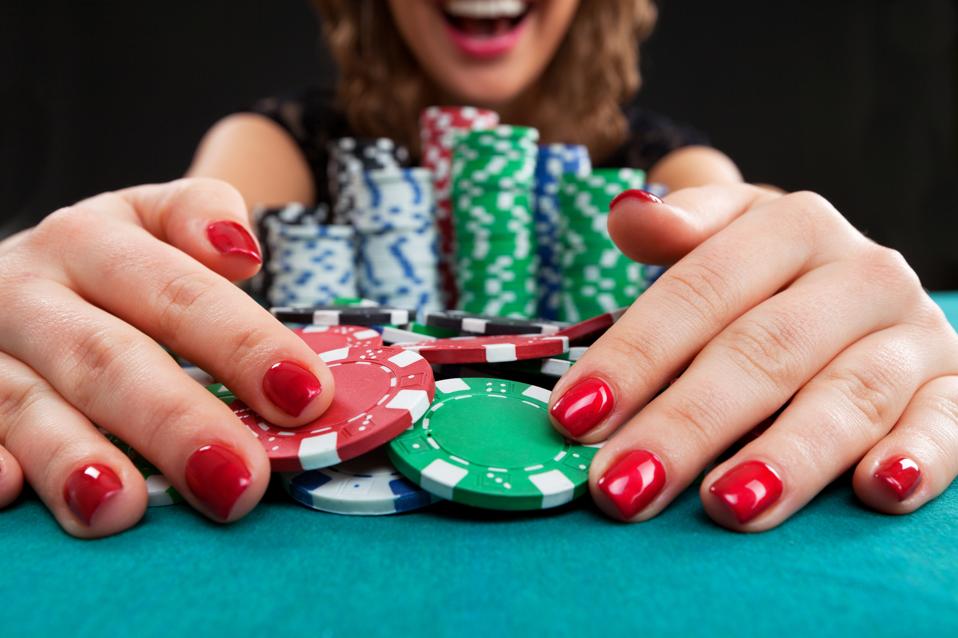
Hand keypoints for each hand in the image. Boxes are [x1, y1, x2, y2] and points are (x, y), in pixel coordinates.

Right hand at [0, 178, 334, 537]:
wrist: (10, 276)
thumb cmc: (105, 266)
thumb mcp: (148, 219)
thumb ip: (198, 216)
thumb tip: (241, 251)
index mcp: (94, 238)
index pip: (179, 292)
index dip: (243, 343)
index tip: (305, 395)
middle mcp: (32, 288)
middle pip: (109, 356)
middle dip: (176, 420)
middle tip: (241, 480)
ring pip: (27, 404)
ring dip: (75, 457)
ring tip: (125, 509)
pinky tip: (13, 489)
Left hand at [549, 185, 957, 530]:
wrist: (860, 293)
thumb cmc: (766, 280)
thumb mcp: (724, 238)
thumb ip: (680, 229)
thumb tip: (627, 213)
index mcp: (793, 225)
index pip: (700, 289)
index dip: (634, 354)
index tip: (575, 415)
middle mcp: (861, 273)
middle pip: (763, 350)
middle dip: (686, 423)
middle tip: (622, 486)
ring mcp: (915, 332)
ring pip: (848, 395)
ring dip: (787, 454)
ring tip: (726, 506)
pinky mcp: (954, 387)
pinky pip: (947, 425)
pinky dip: (917, 458)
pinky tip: (877, 493)